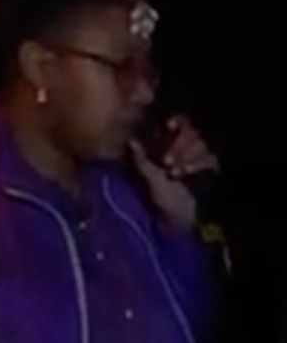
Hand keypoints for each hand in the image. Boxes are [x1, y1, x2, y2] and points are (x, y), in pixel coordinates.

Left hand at [129, 115, 218, 229]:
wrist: (179, 220)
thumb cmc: (159, 199)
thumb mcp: (148, 177)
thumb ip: (141, 158)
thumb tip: (131, 140)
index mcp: (166, 144)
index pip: (176, 123)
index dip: (175, 122)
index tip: (169, 126)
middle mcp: (184, 147)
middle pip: (190, 131)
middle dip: (179, 143)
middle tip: (166, 161)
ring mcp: (199, 157)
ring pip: (200, 143)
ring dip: (187, 155)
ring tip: (173, 173)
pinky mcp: (210, 168)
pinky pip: (210, 158)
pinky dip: (198, 164)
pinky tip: (186, 172)